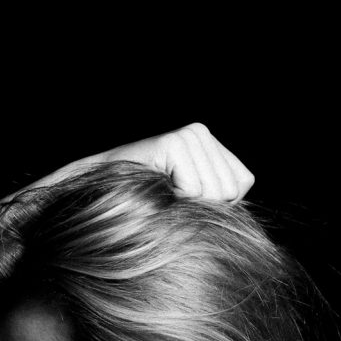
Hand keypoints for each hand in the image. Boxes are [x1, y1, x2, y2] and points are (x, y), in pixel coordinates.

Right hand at [97, 122, 253, 201]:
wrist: (99, 196)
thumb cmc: (147, 202)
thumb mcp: (192, 200)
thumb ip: (220, 198)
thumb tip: (240, 208)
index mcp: (210, 143)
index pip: (241, 183)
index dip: (218, 204)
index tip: (185, 198)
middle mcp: (201, 132)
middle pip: (229, 190)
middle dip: (203, 206)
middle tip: (172, 197)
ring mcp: (188, 134)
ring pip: (214, 192)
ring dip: (188, 204)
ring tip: (164, 192)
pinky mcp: (172, 142)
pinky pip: (194, 190)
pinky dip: (176, 199)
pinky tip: (158, 188)